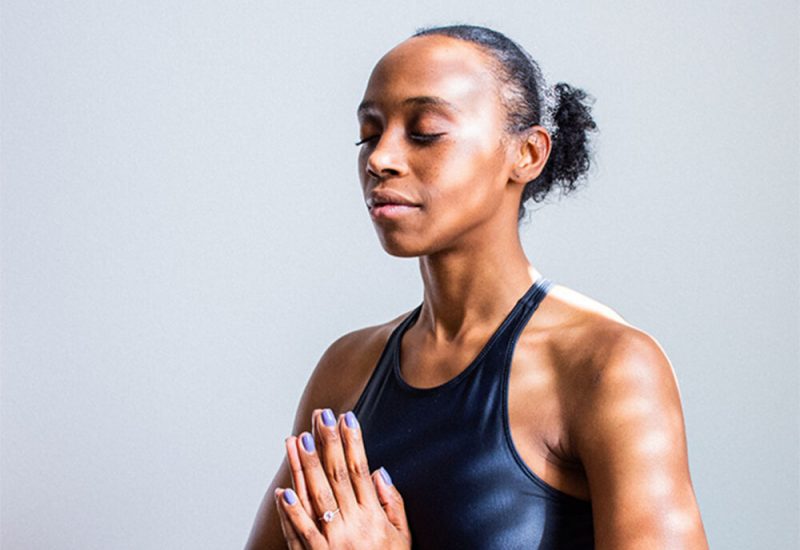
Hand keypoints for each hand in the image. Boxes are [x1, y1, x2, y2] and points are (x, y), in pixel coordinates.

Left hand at [274, 408, 411, 548]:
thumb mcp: (403, 539)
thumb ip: (394, 505)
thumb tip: (379, 471)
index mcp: (375, 517)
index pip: (360, 470)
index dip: (352, 442)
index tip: (346, 417)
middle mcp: (354, 526)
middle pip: (336, 476)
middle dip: (328, 442)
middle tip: (320, 415)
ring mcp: (333, 542)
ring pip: (316, 497)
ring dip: (305, 467)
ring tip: (297, 439)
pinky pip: (301, 533)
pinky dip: (291, 512)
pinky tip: (283, 490)